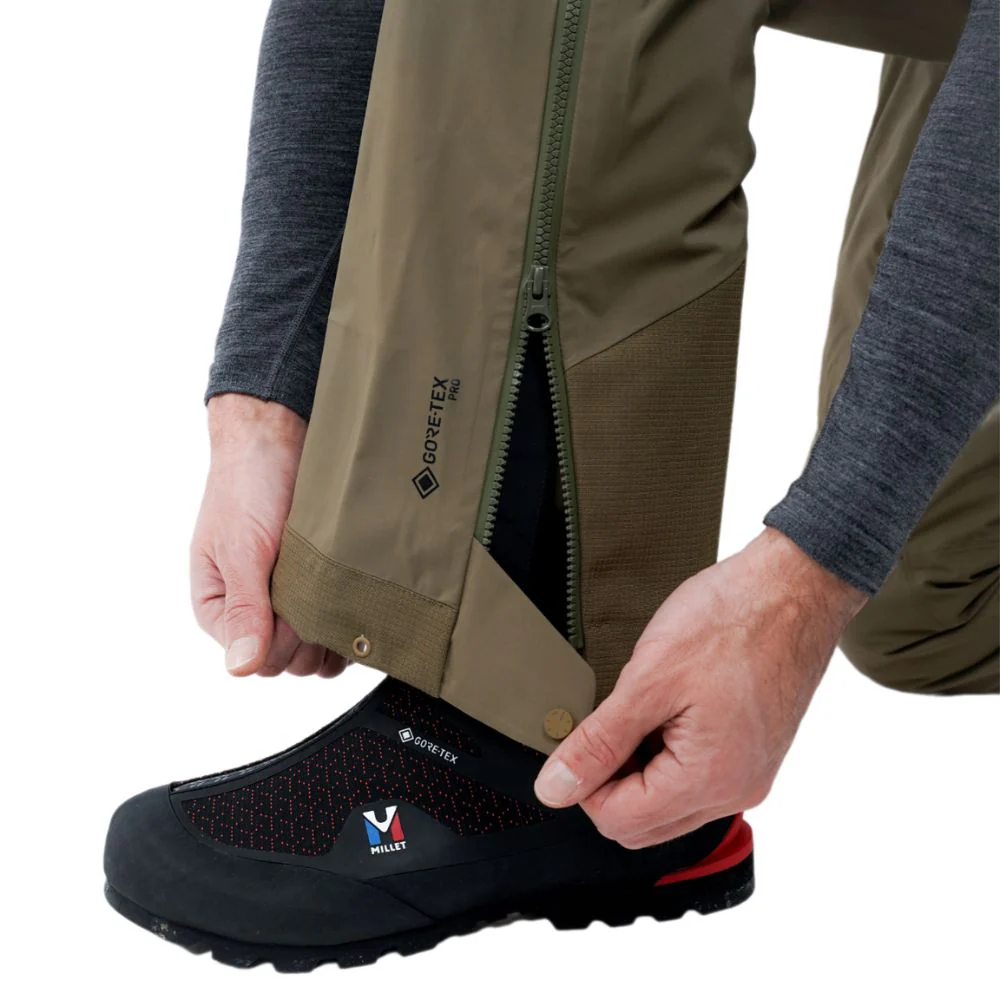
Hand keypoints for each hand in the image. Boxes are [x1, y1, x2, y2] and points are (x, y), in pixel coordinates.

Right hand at [190, 394, 346, 678]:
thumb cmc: (247, 487)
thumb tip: (240, 668)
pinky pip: (337, 626)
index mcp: (219, 609)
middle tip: (313, 589)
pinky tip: (354, 597)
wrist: (279, 439)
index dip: (281, 643)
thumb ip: (244, 608)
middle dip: (307, 635)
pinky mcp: (320, 585)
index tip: (290, 607)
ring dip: (331, 629)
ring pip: (317, 649)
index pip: (256, 661)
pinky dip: (347, 619)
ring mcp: (289, 601)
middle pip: (290, 661)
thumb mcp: (242, 549)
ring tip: (335, 590)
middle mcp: (253, 612)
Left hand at [533, 528, 866, 846]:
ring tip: (642, 707)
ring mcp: (749, 775)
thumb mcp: (648, 680)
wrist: (792, 589)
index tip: (579, 736)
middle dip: (611, 780)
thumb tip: (556, 788)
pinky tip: (667, 707)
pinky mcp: (754, 755)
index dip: (583, 783)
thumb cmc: (730, 622)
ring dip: (640, 767)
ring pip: (669, 803)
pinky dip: (669, 755)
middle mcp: (736, 791)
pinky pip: (697, 779)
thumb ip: (599, 743)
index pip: (619, 821)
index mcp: (709, 780)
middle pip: (644, 823)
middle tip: (608, 720)